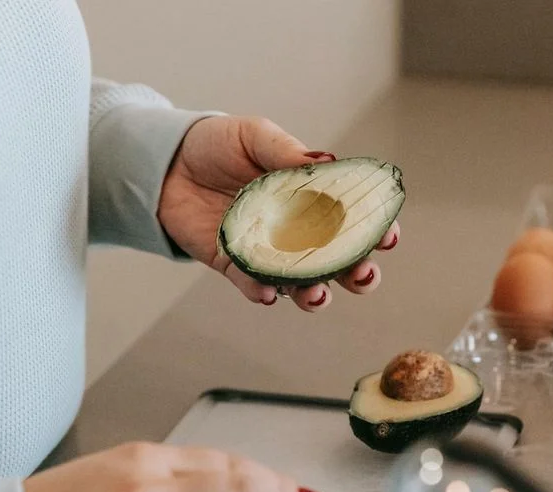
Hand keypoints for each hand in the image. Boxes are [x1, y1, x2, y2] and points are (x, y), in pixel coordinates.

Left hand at [158, 116, 400, 312]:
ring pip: (302, 284)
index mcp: (312, 197)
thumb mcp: (254, 136)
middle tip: (363, 274)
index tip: (387, 236)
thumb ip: (285, 152)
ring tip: (316, 293)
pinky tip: (269, 292)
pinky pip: (255, 286)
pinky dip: (264, 292)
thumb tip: (325, 160)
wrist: (166, 162)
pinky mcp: (235, 265)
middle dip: (358, 273)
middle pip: (339, 262)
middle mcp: (297, 230)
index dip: (375, 230)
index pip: (353, 219)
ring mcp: (268, 252)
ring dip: (315, 294)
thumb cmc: (216, 144)